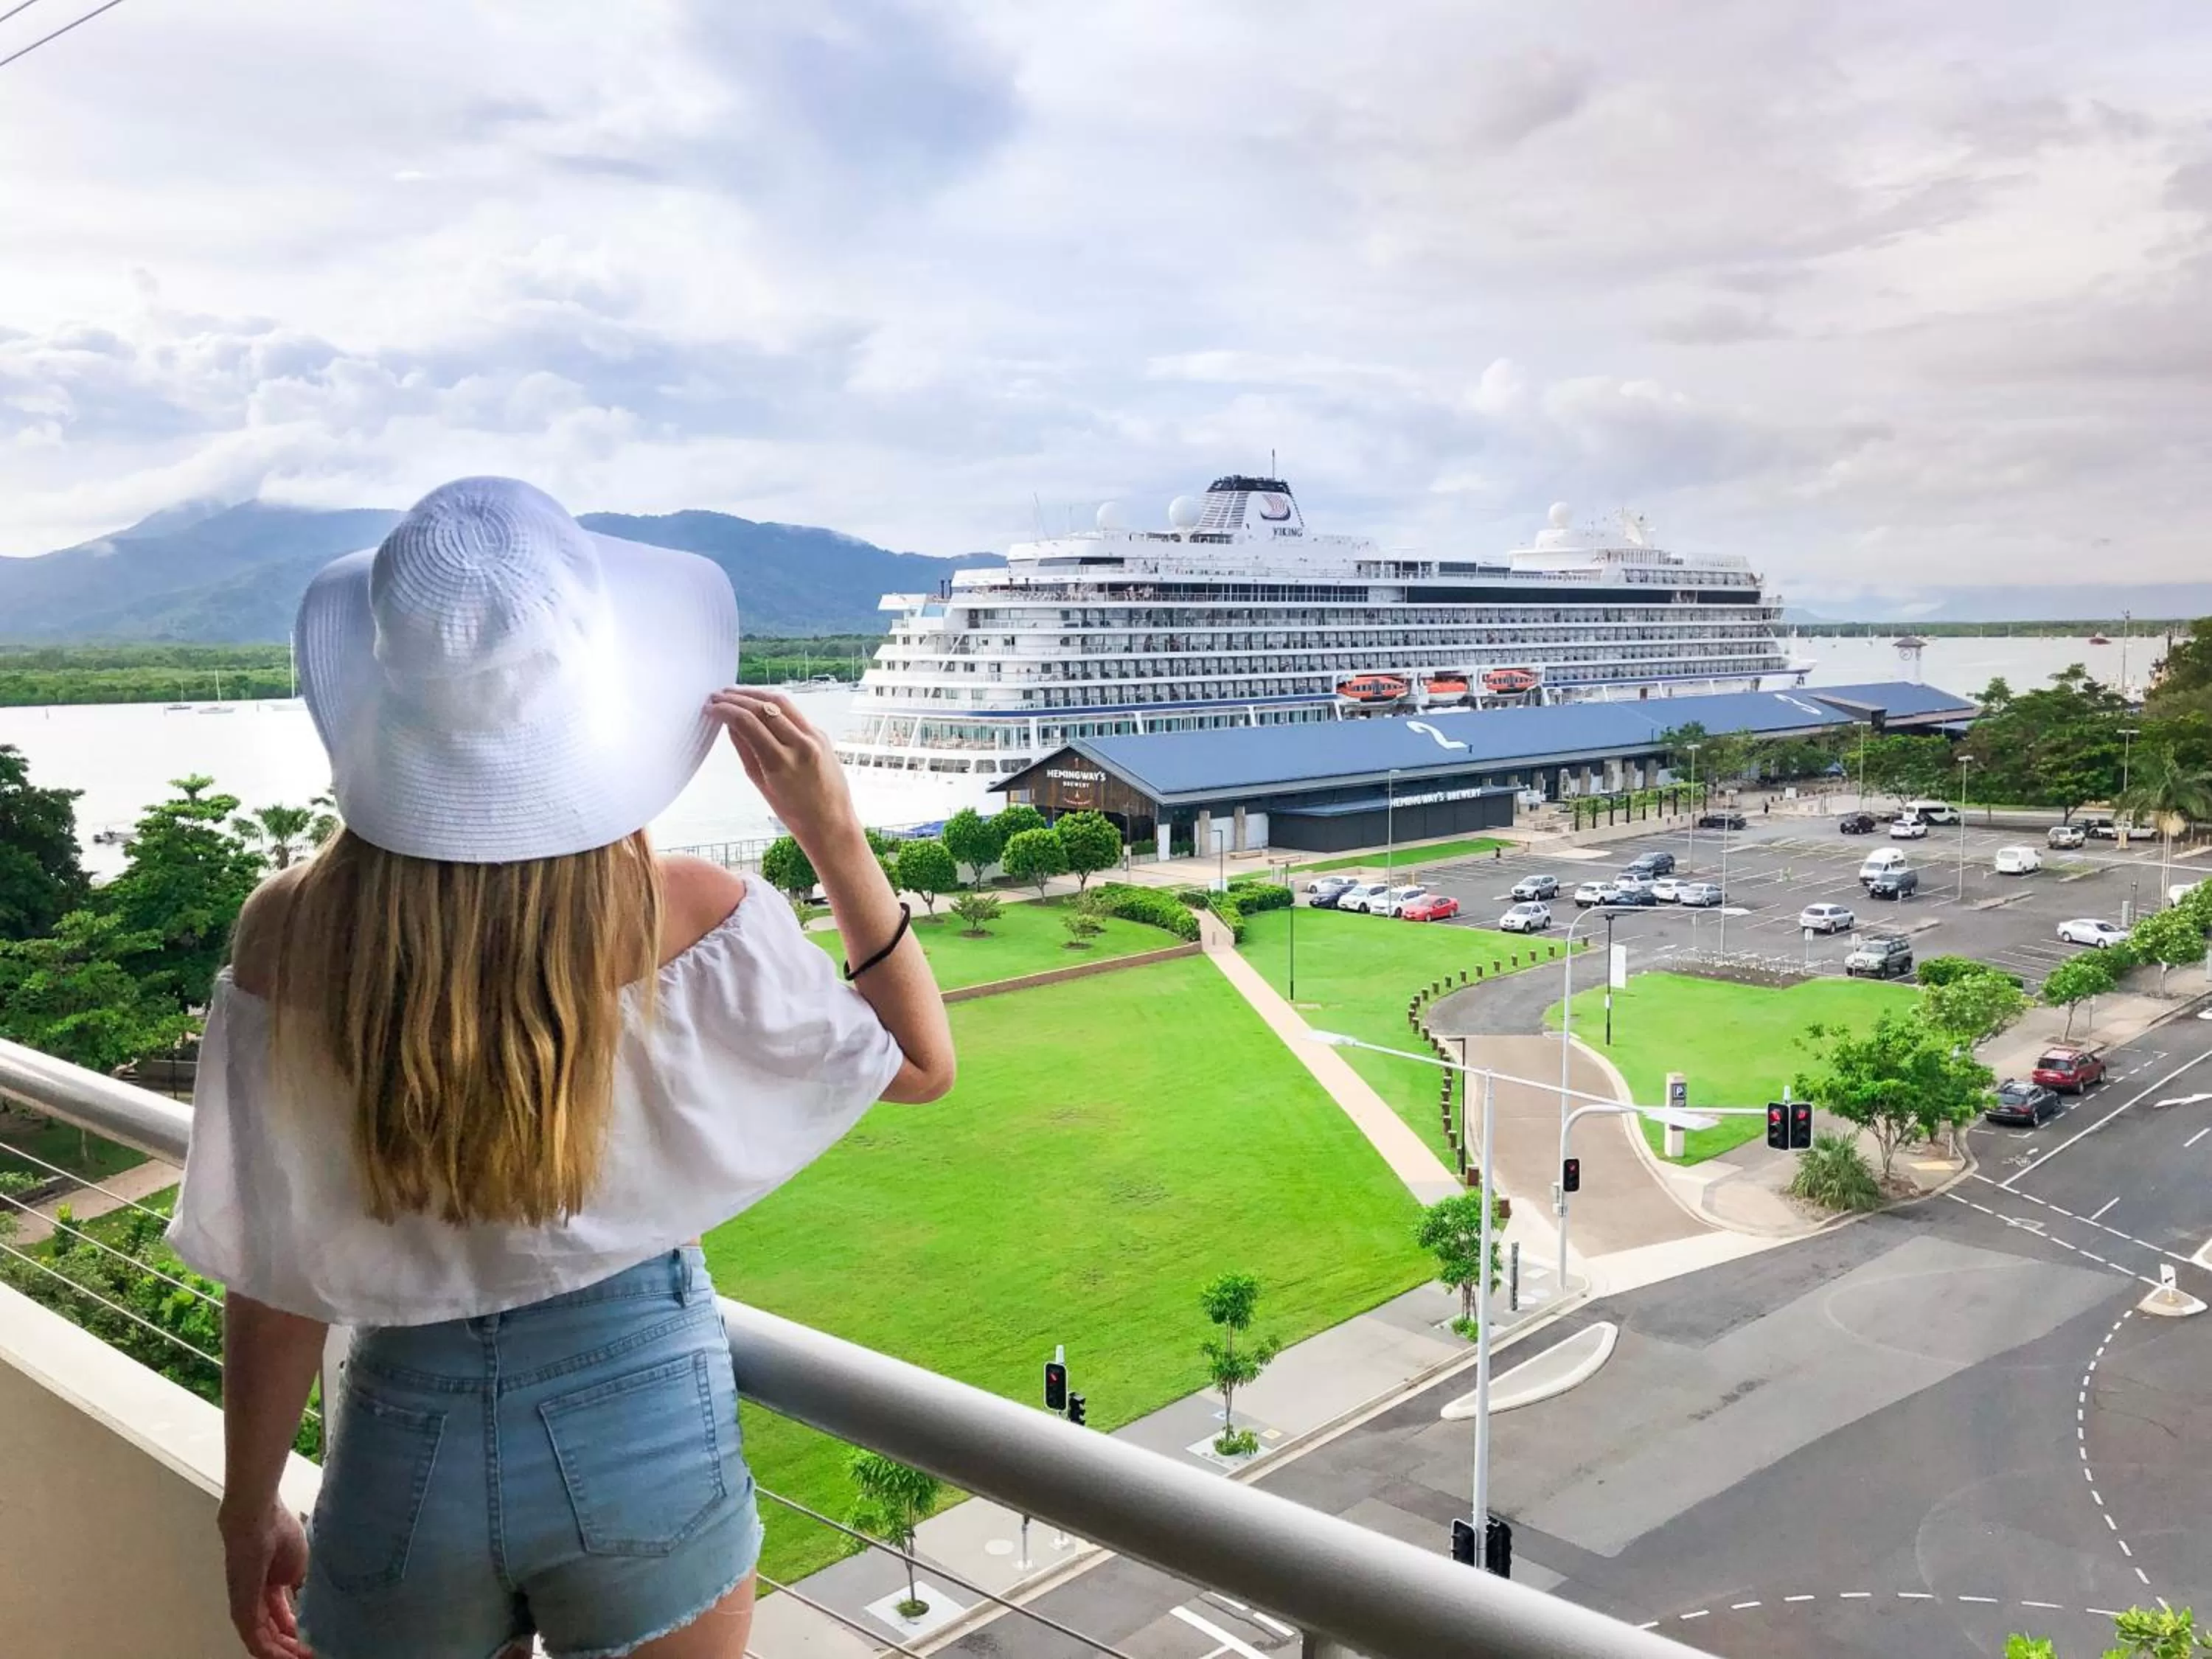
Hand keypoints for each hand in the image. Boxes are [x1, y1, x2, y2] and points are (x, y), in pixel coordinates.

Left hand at [220, 1500, 312, 1657]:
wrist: (259, 1519)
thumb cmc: (280, 1533)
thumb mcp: (301, 1565)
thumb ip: (303, 1587)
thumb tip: (314, 1605)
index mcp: (271, 1586)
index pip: (284, 1617)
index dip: (301, 1631)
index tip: (318, 1640)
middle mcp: (256, 1601)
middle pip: (274, 1632)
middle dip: (294, 1646)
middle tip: (313, 1654)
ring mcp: (246, 1607)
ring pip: (264, 1642)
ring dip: (285, 1654)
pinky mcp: (241, 1611)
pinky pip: (256, 1641)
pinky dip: (274, 1653)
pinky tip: (290, 1658)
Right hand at [707, 688, 861, 851]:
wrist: (831, 822)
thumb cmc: (793, 812)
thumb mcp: (760, 783)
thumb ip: (745, 749)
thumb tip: (730, 724)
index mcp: (780, 762)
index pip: (748, 722)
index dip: (725, 710)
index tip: (710, 708)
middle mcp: (800, 744)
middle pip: (763, 707)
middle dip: (737, 698)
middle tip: (717, 696)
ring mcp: (814, 737)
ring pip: (781, 702)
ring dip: (755, 694)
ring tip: (734, 694)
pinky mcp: (821, 734)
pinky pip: (794, 713)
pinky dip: (773, 705)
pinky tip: (758, 705)